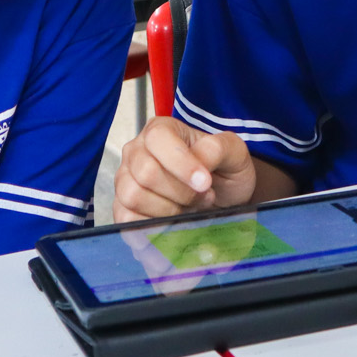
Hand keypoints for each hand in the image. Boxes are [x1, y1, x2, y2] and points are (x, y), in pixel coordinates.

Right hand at [115, 116, 257, 221]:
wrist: (222, 196)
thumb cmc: (223, 170)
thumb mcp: (233, 152)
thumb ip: (217, 149)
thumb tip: (198, 166)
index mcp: (160, 130)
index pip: (158, 140)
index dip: (181, 164)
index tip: (205, 183)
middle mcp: (137, 151)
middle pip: (146, 173)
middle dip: (181, 193)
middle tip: (202, 196)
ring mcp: (126, 180)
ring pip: (133, 197)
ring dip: (168, 210)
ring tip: (188, 208)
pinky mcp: (123, 207)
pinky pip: (126, 219)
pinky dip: (152, 226)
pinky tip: (173, 223)